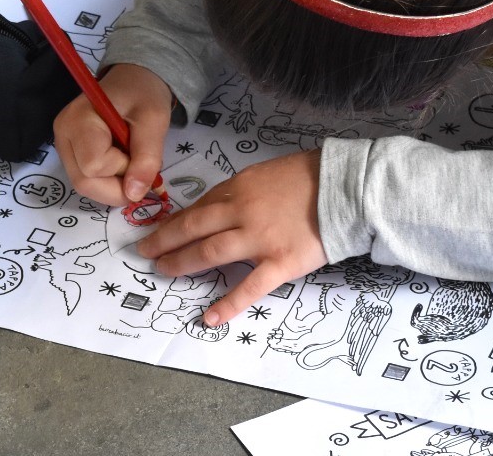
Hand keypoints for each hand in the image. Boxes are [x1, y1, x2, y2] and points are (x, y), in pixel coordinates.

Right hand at [53, 64, 173, 206]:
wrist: (133, 81)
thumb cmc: (143, 94)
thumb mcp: (154, 120)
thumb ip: (147, 158)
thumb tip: (134, 195)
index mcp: (78, 120)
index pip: (93, 166)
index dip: (122, 169)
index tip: (139, 151)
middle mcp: (63, 135)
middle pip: (84, 182)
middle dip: (117, 187)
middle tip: (139, 168)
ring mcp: (63, 146)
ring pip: (84, 186)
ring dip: (114, 186)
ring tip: (130, 162)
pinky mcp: (70, 154)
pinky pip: (86, 181)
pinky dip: (108, 182)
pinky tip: (120, 163)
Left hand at [137, 149, 327, 326]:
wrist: (346, 188)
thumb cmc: (309, 177)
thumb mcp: (266, 173)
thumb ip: (241, 191)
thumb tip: (218, 207)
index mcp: (239, 188)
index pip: (198, 207)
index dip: (174, 221)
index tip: (158, 230)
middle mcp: (242, 213)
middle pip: (193, 228)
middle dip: (165, 241)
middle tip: (145, 253)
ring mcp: (259, 239)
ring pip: (211, 253)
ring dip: (183, 264)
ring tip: (164, 272)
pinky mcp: (280, 263)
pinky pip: (250, 287)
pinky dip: (228, 304)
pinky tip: (209, 317)